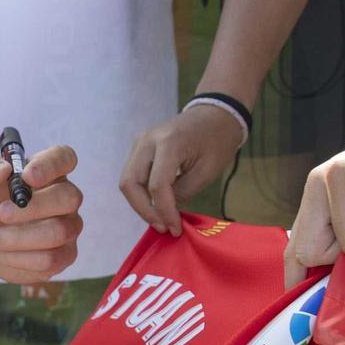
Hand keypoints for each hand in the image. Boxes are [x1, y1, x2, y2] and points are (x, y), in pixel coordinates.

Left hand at [0, 144, 82, 283]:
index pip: (64, 158)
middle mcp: (63, 197)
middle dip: (33, 208)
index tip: (27, 176)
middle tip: (1, 213)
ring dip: (18, 238)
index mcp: (44, 170)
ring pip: (58, 232)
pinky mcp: (62, 255)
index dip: (51, 166)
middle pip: (69, 198)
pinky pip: (51, 259)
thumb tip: (2, 169)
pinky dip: (19, 258)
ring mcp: (67, 226)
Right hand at [119, 104, 245, 235]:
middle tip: (162, 226)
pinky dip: (142, 193)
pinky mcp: (139, 147)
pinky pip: (133, 175)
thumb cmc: (217, 142)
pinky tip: (157, 204)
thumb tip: (164, 213)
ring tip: (160, 218)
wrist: (215, 114)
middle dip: (144, 210)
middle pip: (130, 182)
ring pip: (128, 180)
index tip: (175, 229)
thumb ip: (183, 192)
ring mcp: (140, 142)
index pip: (157, 185)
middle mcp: (147, 140)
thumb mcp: (207, 171)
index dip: (164, 211)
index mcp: (169, 142)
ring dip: (141, 203)